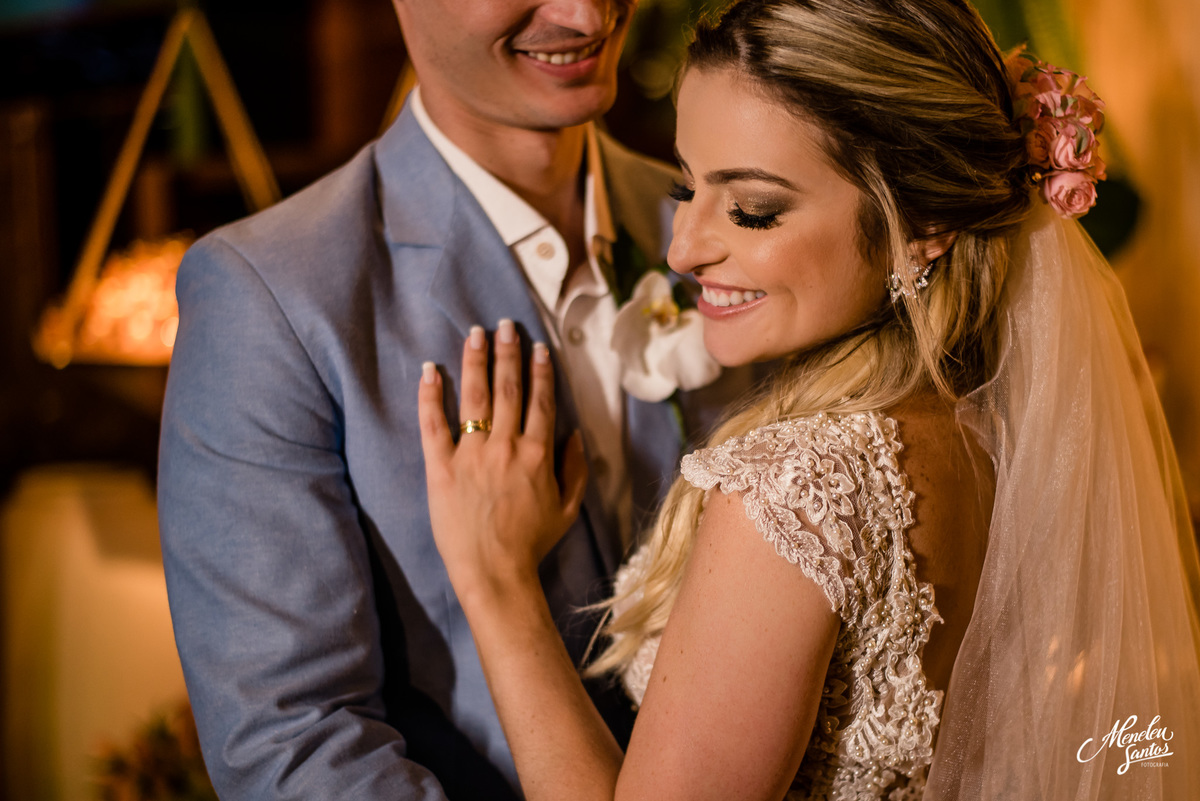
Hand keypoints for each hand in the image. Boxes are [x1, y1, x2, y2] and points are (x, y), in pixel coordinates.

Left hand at [418, 319, 587, 602]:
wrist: (494, 571)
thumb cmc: (532, 543)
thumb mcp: (567, 508)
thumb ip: (574, 469)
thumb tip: (576, 433)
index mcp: (537, 454)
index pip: (540, 401)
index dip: (539, 371)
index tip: (537, 346)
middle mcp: (505, 446)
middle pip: (508, 389)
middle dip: (508, 353)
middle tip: (505, 325)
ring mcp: (471, 454)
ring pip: (474, 397)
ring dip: (475, 362)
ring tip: (476, 334)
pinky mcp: (440, 467)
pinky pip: (433, 425)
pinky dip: (430, 396)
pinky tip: (430, 370)